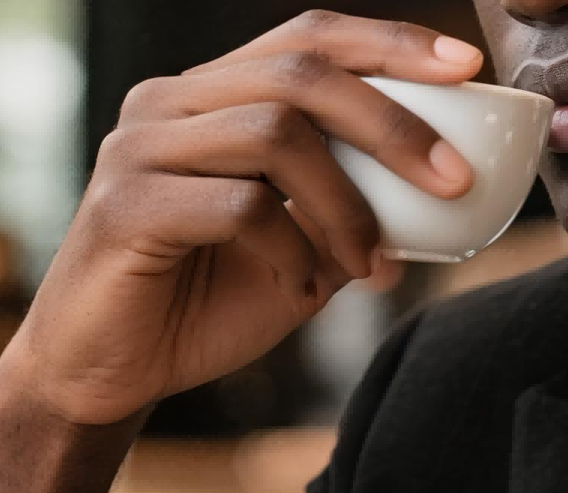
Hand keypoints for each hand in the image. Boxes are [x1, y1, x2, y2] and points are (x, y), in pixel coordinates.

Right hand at [0, 11, 481, 426]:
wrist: (104, 377)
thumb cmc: (193, 314)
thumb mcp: (292, 263)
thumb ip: (342, 222)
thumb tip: (427, 202)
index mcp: (209, 102)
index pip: (306, 40)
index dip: (388, 44)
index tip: (463, 68)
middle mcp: (170, 106)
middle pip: (299, 74)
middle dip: (392, 124)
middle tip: (452, 180)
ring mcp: (140, 149)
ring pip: (274, 132)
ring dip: (346, 203)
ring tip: (369, 263)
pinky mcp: (126, 207)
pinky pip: (237, 206)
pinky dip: (290, 249)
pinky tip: (300, 290)